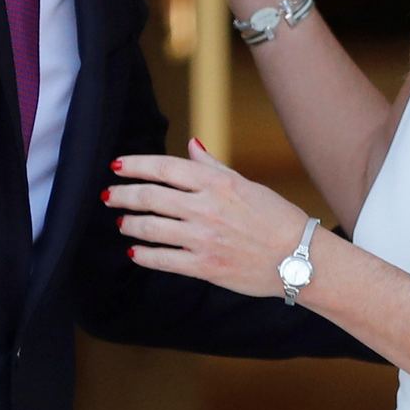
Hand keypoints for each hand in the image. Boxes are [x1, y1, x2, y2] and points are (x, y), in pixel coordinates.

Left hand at [105, 139, 310, 299]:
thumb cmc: (276, 218)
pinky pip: (163, 260)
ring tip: (122, 222)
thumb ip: (212, 166)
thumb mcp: (246, 184)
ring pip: (151, 228)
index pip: (165, 168)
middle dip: (124, 194)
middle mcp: (205, 208)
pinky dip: (144, 255)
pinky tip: (134, 252)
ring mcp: (203, 238)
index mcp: (216, 183)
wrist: (300, 258)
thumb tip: (191, 144)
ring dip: (130, 224)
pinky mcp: (204, 266)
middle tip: (110, 195)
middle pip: (150, 196)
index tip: (117, 165)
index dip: (136, 165)